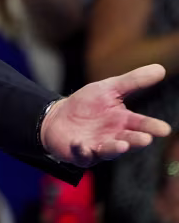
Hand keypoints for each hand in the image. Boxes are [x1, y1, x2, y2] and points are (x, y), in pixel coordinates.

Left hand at [41, 64, 170, 165]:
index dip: (152, 127)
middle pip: (129, 140)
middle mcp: (114, 137)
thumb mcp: (109, 88)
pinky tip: (80, 144)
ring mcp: (98, 147)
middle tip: (145, 139)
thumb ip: (133, 81)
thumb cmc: (88, 104)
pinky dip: (81, 150)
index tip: (164, 129)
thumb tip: (161, 68)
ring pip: (109, 150)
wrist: (58, 118)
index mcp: (124, 122)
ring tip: (122, 145)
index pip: (141, 124)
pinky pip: (81, 154)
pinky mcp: (80, 154)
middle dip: (137, 140)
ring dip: (115, 148)